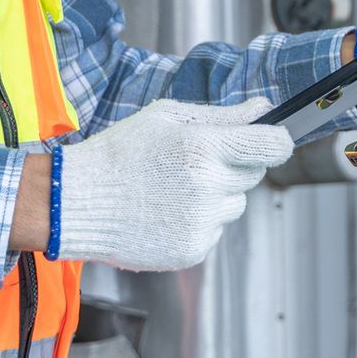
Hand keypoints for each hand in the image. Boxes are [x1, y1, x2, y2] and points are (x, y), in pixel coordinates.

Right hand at [57, 97, 293, 270]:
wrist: (78, 202)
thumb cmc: (121, 152)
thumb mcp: (167, 118)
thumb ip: (222, 115)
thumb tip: (265, 108)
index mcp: (203, 148)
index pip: (272, 146)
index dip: (277, 140)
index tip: (272, 139)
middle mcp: (208, 187)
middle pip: (254, 174)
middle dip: (235, 164)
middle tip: (195, 160)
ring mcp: (201, 223)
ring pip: (236, 204)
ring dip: (218, 194)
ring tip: (175, 187)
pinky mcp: (193, 250)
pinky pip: (215, 229)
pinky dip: (199, 220)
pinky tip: (167, 210)